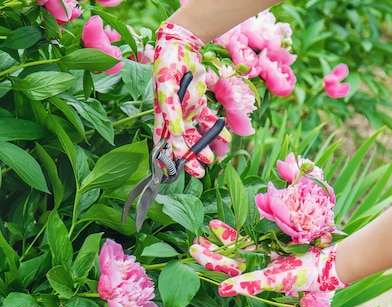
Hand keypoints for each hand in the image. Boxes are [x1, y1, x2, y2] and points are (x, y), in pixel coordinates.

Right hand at [153, 22, 230, 177]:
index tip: (174, 173)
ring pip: (195, 135)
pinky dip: (217, 130)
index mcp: (161, 116)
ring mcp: (187, 111)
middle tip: (199, 172)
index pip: (163, 143)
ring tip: (212, 158)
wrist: (182, 44)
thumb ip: (171, 114)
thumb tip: (176, 137)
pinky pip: (208, 121)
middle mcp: (174, 117)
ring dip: (204, 147)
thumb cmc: (168, 66)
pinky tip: (226, 138)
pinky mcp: (199, 104)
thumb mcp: (167, 89)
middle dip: (189, 159)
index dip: (166, 159)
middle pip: (181, 144)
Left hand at [190, 220, 347, 295]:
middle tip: (192, 243)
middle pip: (229, 258)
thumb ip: (248, 283)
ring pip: (239, 246)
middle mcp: (258, 267)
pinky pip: (254, 236)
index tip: (193, 251)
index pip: (227, 269)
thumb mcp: (273, 280)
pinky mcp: (275, 244)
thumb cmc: (302, 275)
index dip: (210, 260)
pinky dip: (242, 230)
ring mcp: (265, 255)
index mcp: (255, 278)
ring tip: (209, 227)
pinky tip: (228, 225)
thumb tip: (222, 290)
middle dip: (211, 250)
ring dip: (224, 237)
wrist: (328, 263)